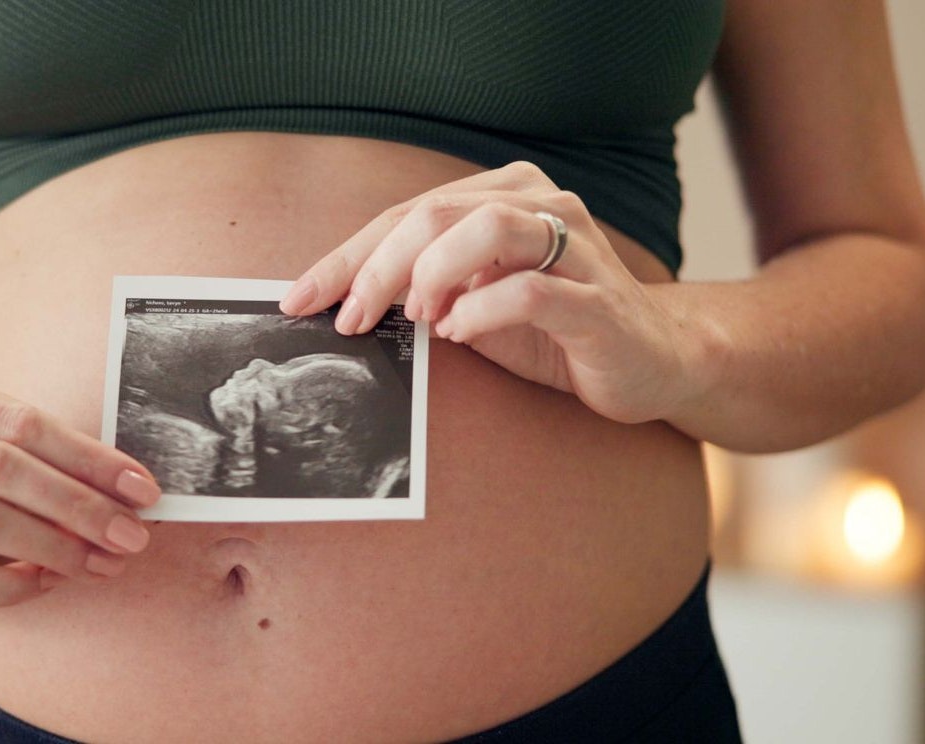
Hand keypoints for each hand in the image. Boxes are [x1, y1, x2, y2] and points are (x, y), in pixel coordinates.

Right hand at [0, 368, 162, 614]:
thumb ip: (40, 453)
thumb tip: (126, 492)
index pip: (17, 419)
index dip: (87, 456)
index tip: (142, 489)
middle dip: (78, 505)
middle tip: (131, 535)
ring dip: (54, 546)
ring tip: (99, 562)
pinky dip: (9, 586)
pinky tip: (45, 582)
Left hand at [279, 161, 700, 424]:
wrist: (650, 362)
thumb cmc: (550, 331)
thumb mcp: (473, 304)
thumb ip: (421, 290)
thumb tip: (341, 301)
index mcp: (505, 195)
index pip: (407, 213)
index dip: (347, 257)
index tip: (300, 298)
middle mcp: (542, 206)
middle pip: (437, 212)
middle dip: (378, 267)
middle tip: (351, 319)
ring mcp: (577, 247)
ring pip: (487, 227)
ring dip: (433, 273)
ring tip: (417, 319)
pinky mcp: (599, 299)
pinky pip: (532, 289)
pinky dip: (483, 310)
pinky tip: (461, 333)